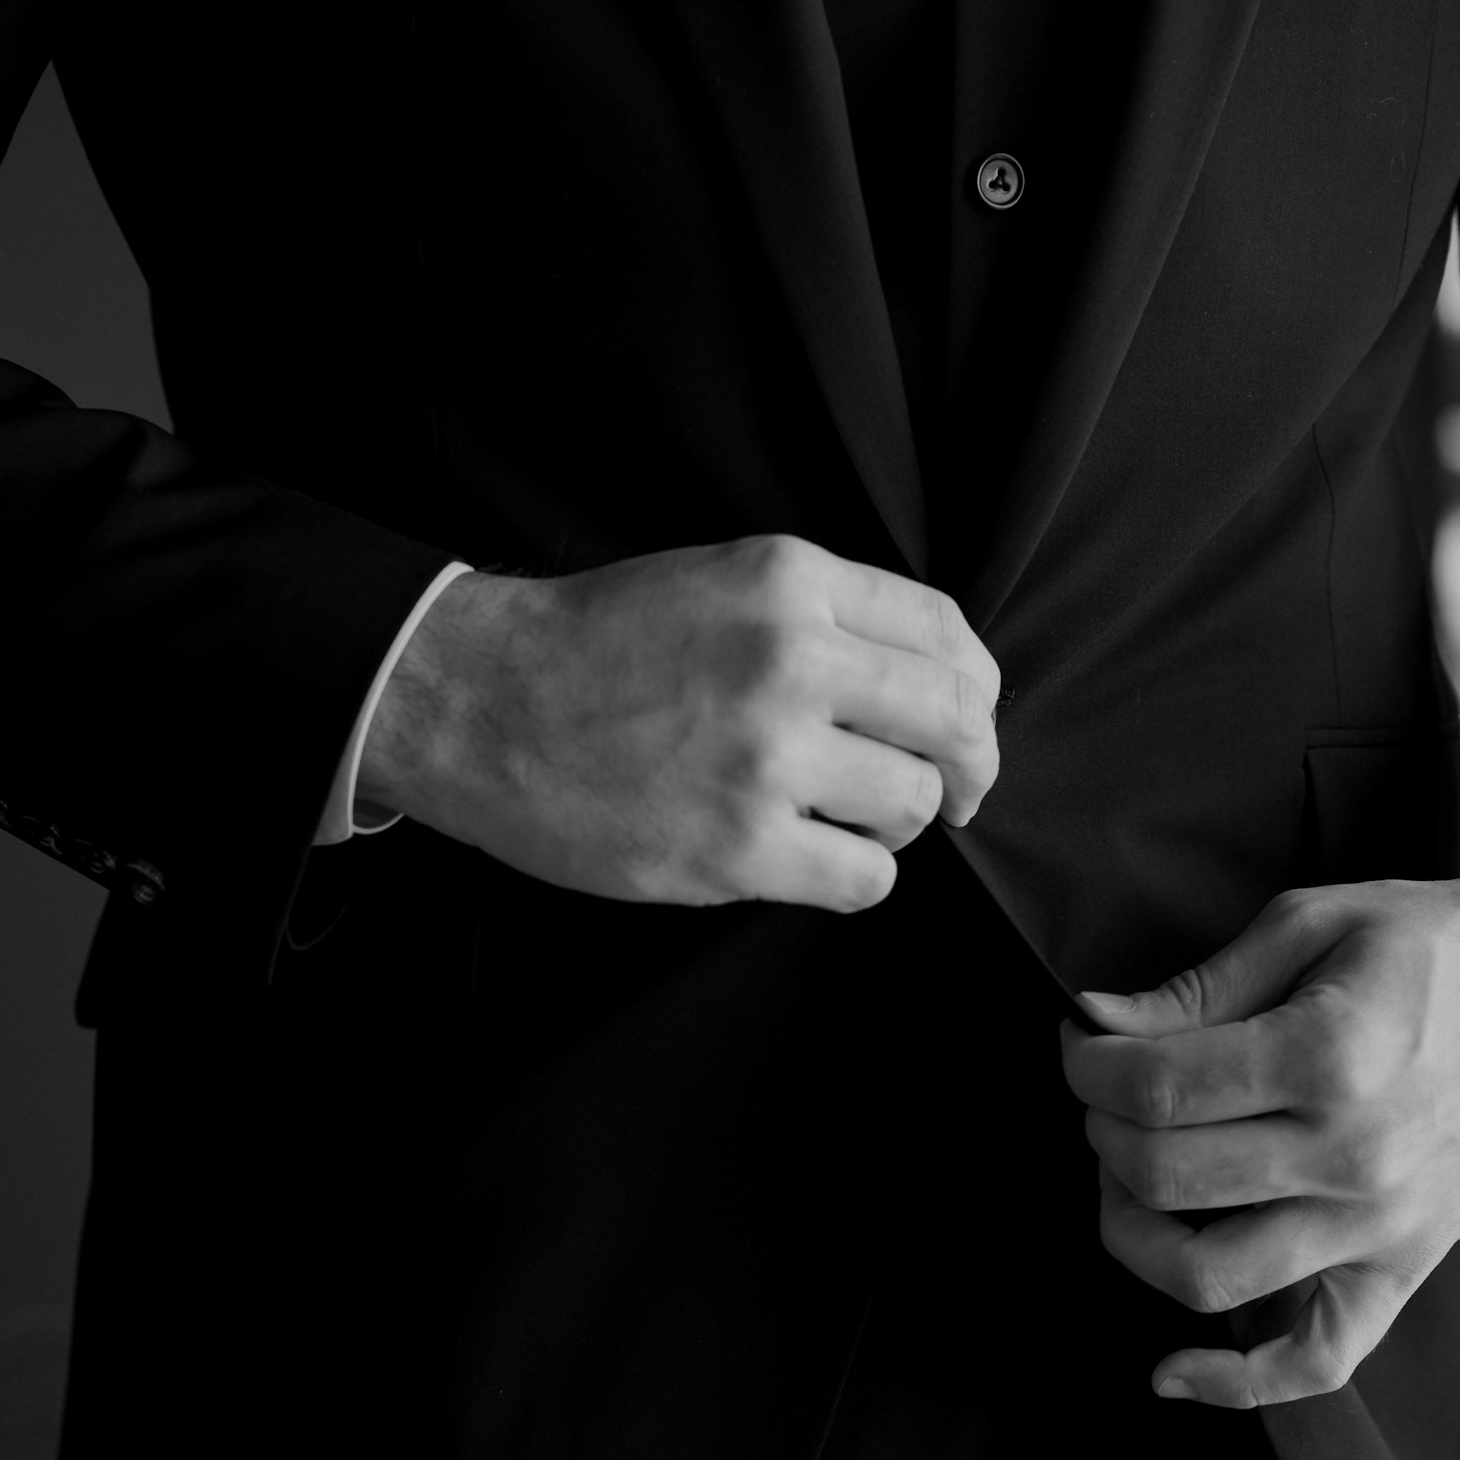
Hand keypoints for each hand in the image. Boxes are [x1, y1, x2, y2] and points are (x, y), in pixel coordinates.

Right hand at [356, 534, 999, 909]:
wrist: (484, 704)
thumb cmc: (600, 646)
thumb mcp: (721, 580)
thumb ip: (824, 615)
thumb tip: (937, 684)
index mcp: (790, 581)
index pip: (944, 631)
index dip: (976, 688)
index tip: (967, 722)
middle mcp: (790, 659)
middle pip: (954, 720)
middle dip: (971, 764)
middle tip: (958, 791)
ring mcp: (765, 756)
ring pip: (915, 803)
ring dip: (896, 821)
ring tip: (842, 817)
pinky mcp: (738, 846)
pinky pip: (866, 878)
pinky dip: (856, 875)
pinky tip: (813, 857)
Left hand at [1059, 877, 1459, 1407]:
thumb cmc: (1437, 945)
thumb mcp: (1317, 922)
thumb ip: (1199, 987)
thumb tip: (1093, 1024)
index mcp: (1330, 1057)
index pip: (1154, 1088)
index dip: (1088, 1064)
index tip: (1082, 1041)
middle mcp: (1354, 1157)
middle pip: (1164, 1178)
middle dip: (1102, 1131)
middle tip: (1108, 1094)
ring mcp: (1381, 1227)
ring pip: (1207, 1277)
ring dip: (1133, 1232)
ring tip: (1132, 1178)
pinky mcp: (1405, 1268)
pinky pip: (1316, 1361)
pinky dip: (1234, 1382)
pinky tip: (1170, 1368)